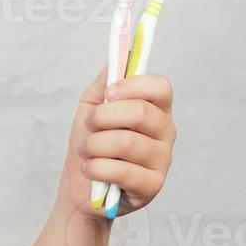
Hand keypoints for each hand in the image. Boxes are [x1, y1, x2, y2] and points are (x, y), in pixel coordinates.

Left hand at [63, 67, 176, 219]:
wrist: (79, 190)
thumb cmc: (89, 146)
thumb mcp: (91, 108)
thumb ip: (105, 83)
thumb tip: (119, 56)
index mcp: (155, 110)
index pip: (161, 87)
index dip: (133, 86)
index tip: (109, 93)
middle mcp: (166, 133)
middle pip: (141, 112)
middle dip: (102, 117)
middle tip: (89, 126)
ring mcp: (162, 160)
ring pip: (125, 142)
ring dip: (93, 145)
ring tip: (86, 152)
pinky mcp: (153, 186)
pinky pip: (121, 170)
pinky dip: (95, 168)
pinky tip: (91, 170)